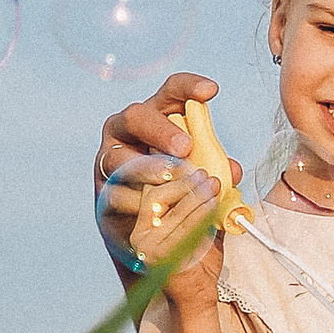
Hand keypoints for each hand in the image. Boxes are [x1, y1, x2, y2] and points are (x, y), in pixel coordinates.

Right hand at [94, 74, 222, 277]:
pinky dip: (135, 200)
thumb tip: (229, 171)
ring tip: (171, 179)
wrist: (160, 246)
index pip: (171, 92)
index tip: (211, 91)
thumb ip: (216, 169)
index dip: (188, 87)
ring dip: (146, 167)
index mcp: (158, 120)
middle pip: (136, 116)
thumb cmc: (186, 200)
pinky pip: (113, 193)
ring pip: (119, 156)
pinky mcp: (104, 196)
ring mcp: (110, 164)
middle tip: (185, 147)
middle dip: (160, 129)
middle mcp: (128, 134)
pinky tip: (154, 208)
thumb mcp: (205, 180)